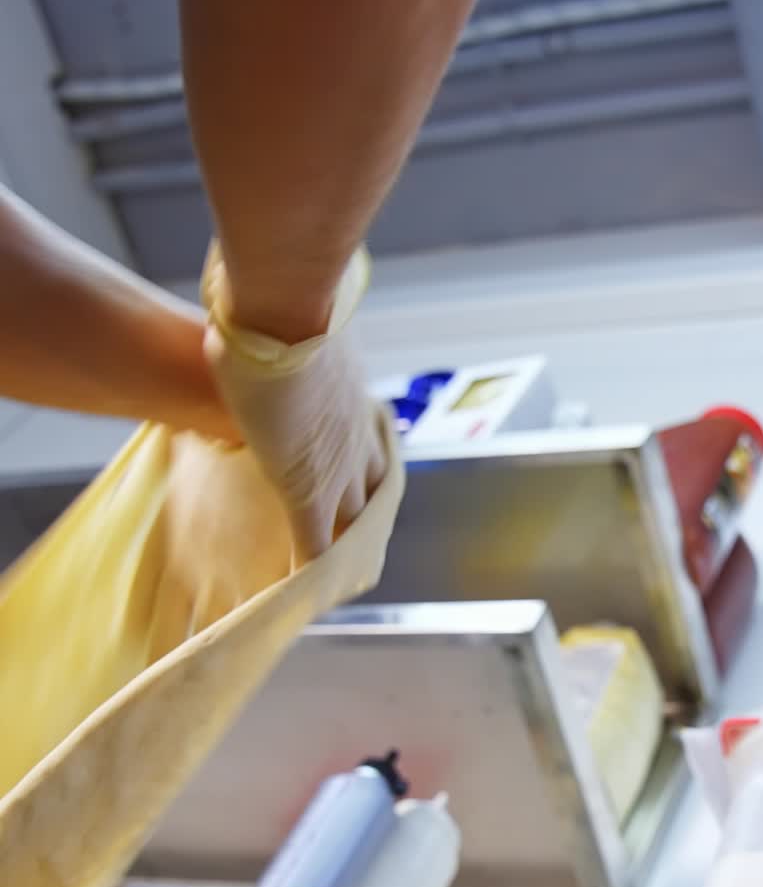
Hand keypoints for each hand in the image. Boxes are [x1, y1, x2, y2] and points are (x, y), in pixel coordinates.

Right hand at [200, 244, 387, 561]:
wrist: (282, 300)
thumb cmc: (280, 297)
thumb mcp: (294, 323)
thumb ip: (291, 335)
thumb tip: (263, 312)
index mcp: (358, 398)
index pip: (374, 450)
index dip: (369, 474)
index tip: (365, 490)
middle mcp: (361, 435)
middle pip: (375, 493)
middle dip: (368, 522)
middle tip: (360, 548)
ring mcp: (338, 463)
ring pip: (351, 523)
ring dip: (343, 549)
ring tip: (336, 577)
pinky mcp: (306, 484)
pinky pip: (313, 541)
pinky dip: (309, 569)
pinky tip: (299, 590)